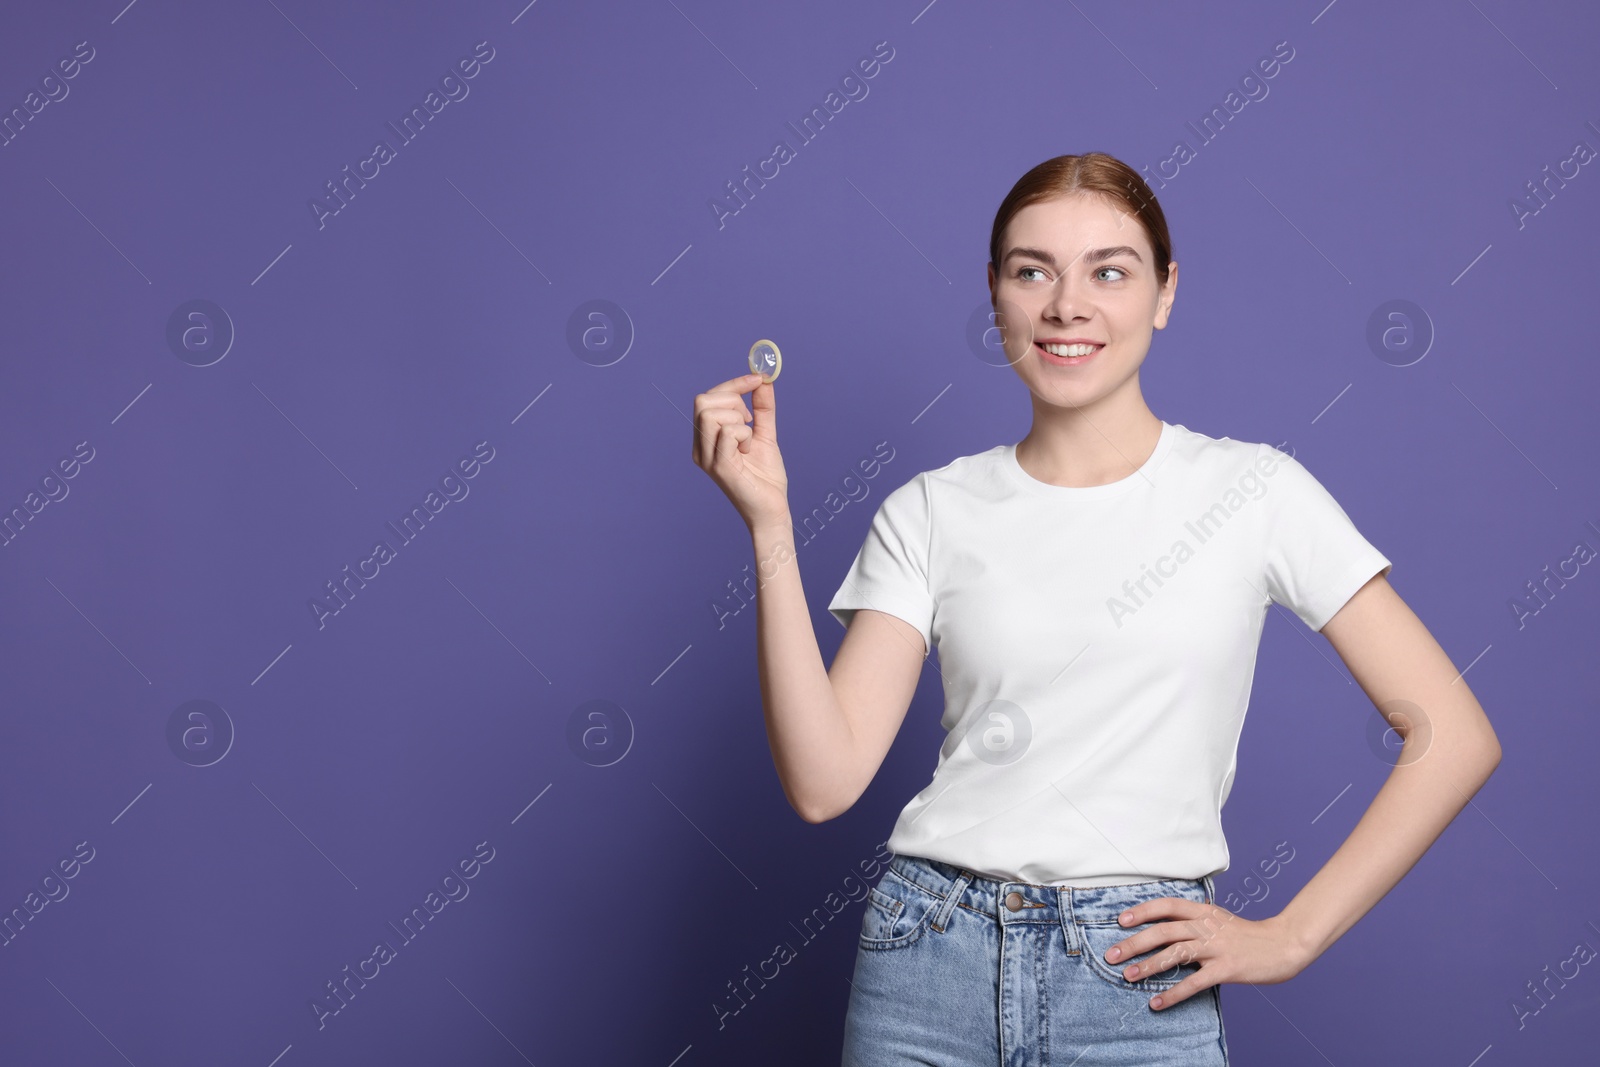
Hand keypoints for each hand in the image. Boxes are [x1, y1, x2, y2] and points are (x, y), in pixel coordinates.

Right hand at [691, 372, 788, 530]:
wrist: (773, 511)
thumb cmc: (766, 478)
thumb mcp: (765, 435)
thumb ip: (762, 408)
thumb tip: (763, 380)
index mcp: (705, 440)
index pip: (706, 399)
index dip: (732, 385)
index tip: (757, 379)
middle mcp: (700, 448)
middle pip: (703, 401)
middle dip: (733, 399)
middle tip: (751, 420)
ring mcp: (707, 458)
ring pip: (711, 414)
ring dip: (739, 419)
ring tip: (749, 440)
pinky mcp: (720, 466)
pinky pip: (728, 431)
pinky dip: (745, 434)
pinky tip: (749, 451)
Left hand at [1101, 898, 1310, 1010]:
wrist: (1284, 945)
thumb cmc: (1249, 935)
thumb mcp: (1221, 919)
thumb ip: (1196, 919)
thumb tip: (1169, 922)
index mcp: (1204, 911)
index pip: (1167, 905)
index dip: (1143, 911)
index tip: (1121, 920)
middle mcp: (1207, 926)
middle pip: (1164, 931)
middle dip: (1134, 943)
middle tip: (1112, 955)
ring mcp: (1217, 947)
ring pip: (1175, 954)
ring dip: (1148, 966)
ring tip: (1127, 976)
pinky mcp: (1226, 969)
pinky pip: (1194, 982)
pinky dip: (1173, 993)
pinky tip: (1157, 1002)